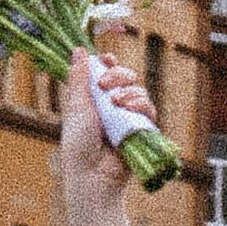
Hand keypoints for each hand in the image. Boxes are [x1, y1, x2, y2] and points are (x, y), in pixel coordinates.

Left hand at [59, 46, 149, 225]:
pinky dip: (142, 106)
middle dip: (118, 75)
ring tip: (118, 103)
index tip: (106, 60)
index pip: (105, 73)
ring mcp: (127, 118)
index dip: (109, 64)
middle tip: (107, 85)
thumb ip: (80, 79)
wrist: (93, 175)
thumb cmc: (79, 145)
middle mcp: (111, 106)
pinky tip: (131, 110)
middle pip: (125, 77)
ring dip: (130, 92)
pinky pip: (149, 109)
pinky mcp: (141, 130)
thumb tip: (78, 50)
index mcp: (93, 100)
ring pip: (139, 91)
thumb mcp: (77, 107)